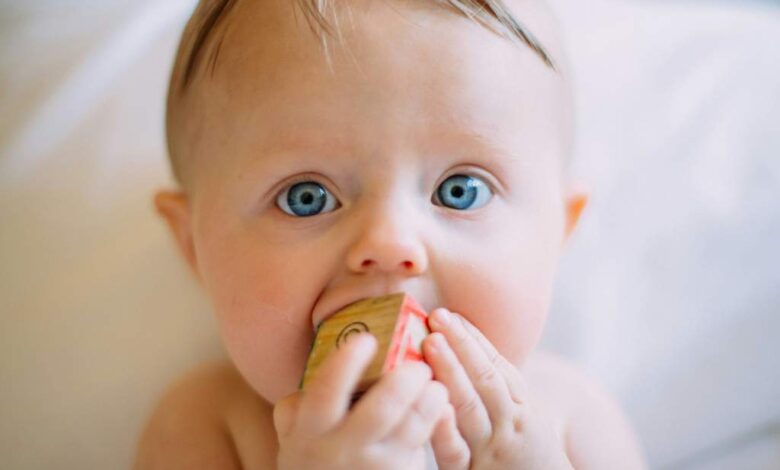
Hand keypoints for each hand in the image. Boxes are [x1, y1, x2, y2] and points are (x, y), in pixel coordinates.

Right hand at [273, 333, 448, 469]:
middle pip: (381, 411)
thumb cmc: (312, 461)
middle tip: (418, 365)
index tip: (367, 340)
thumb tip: (321, 363)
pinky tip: (439, 411)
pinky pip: (421, 449)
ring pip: (411, 430)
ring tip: (437, 386)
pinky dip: (434, 426)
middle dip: (404, 382)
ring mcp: (374, 468)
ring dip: (429, 403)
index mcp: (310, 430)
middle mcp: (342, 450)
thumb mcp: (293, 435)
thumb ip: (298, 404)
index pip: (327, 391)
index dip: (347, 363)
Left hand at [423, 309, 572, 469]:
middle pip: (485, 378)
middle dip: (461, 345)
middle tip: (438, 316)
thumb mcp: (525, 424)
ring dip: (450, 371)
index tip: (451, 314)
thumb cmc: (529, 461)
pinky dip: (446, 430)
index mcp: (521, 409)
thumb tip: (470, 357)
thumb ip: (500, 394)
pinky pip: (457, 453)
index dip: (473, 339)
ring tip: (430, 342)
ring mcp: (493, 450)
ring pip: (471, 406)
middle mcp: (510, 425)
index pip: (497, 367)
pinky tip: (436, 407)